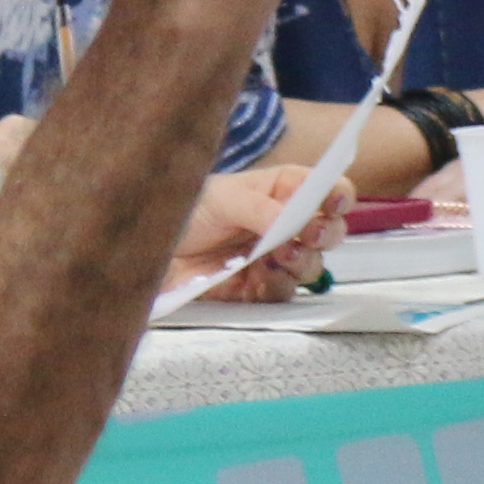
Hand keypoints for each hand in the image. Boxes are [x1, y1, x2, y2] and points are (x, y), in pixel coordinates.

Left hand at [165, 164, 334, 300]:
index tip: (333, 204)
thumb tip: (291, 223)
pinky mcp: (257, 287)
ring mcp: (273, 257)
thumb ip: (261, 209)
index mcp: (281, 190)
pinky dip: (274, 286)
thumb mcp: (222, 199)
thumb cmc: (184, 210)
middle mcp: (284, 224)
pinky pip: (282, 293)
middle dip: (322, 235)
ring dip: (300, 262)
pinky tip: (255, 277)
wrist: (145, 248)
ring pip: (311, 266)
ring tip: (273, 256)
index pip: (326, 190)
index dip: (338, 195)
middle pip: (328, 232)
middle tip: (304, 235)